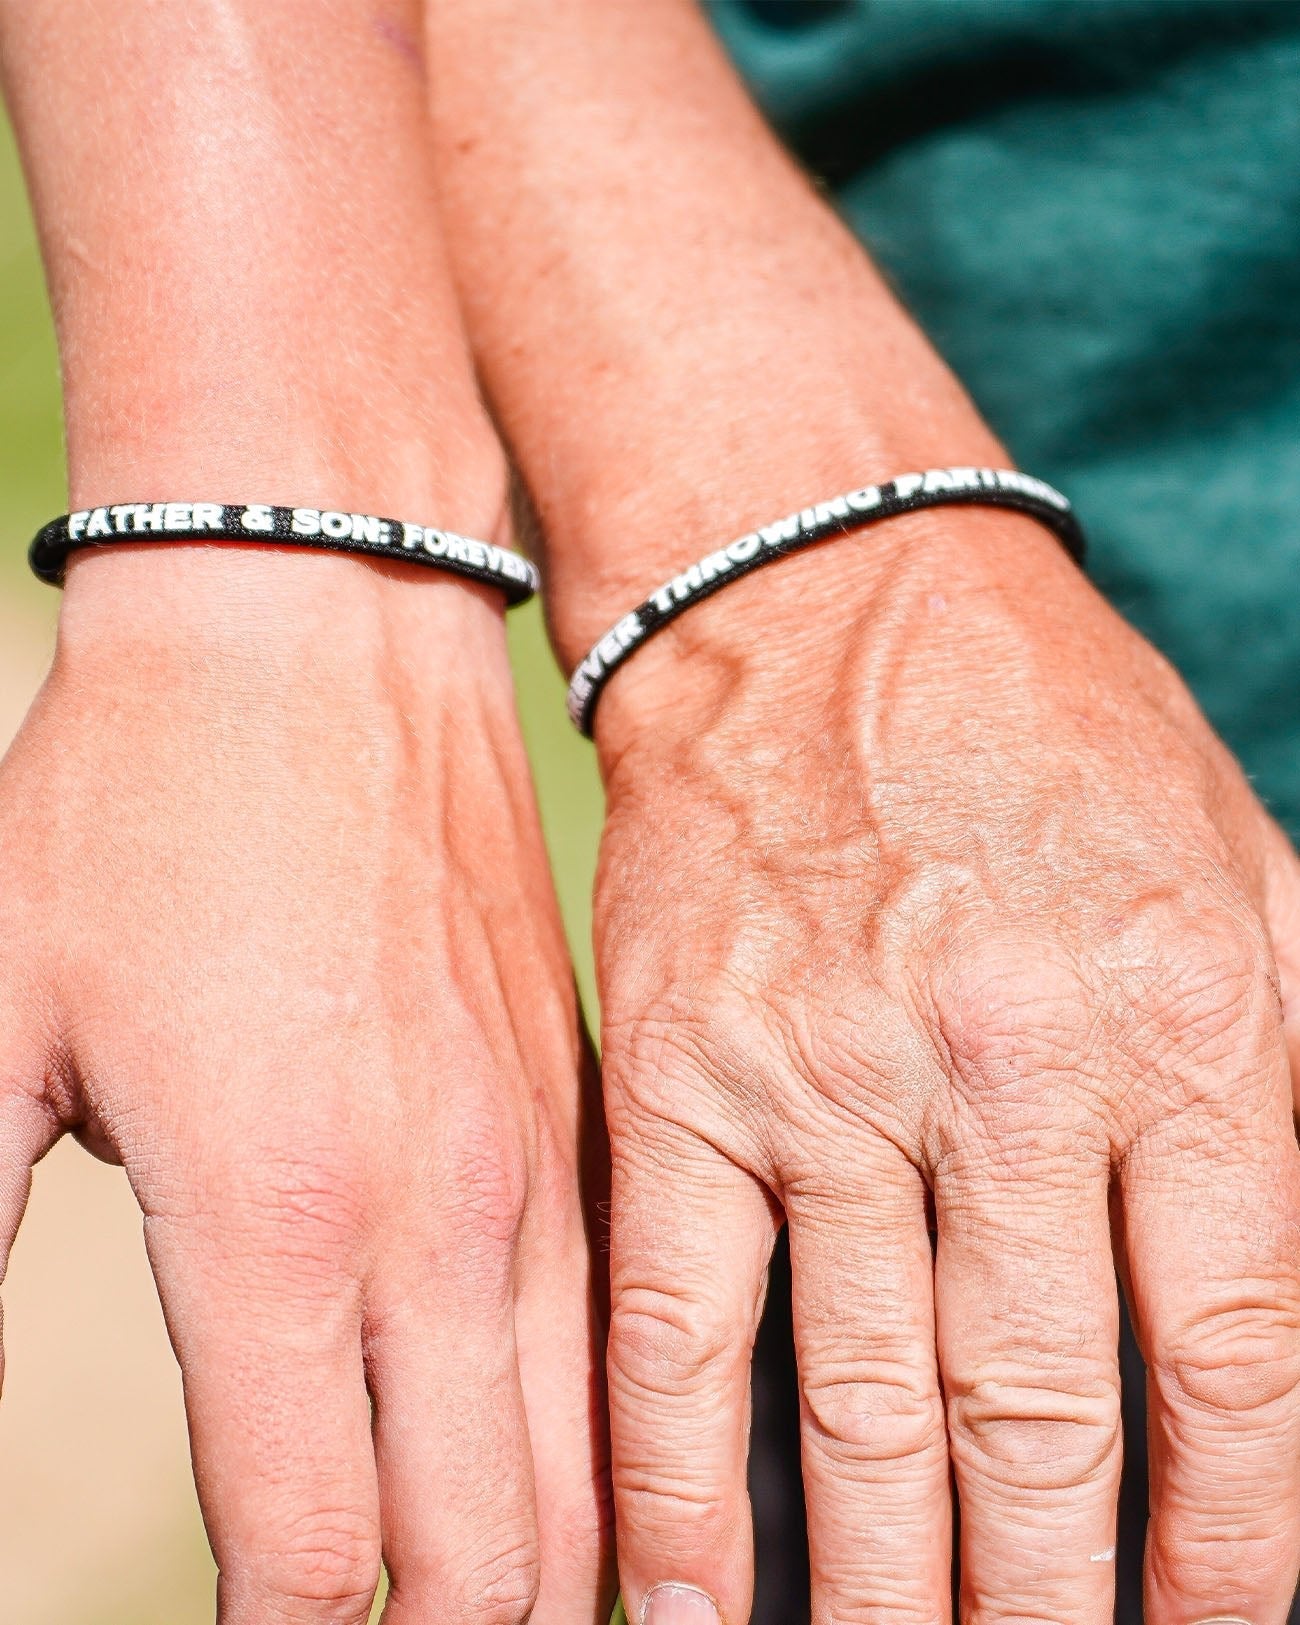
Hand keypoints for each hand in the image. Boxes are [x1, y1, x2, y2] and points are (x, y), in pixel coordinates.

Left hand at [0, 546, 610, 1624]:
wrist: (319, 638)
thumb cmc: (140, 811)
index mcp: (276, 1214)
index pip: (310, 1557)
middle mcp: (444, 1216)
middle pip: (488, 1563)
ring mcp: (541, 1164)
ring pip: (592, 1470)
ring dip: (541, 1585)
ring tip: (485, 1616)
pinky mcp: (587, 1113)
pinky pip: (631, 1336)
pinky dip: (612, 1449)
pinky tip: (567, 1477)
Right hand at [590, 507, 1299, 1624]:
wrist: (826, 598)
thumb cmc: (1050, 731)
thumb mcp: (1242, 866)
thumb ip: (1292, 1071)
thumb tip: (1280, 1307)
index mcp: (1182, 1015)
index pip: (1234, 1351)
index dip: (1235, 1535)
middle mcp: (1005, 1061)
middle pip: (1041, 1410)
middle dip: (1057, 1603)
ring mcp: (825, 1072)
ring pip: (863, 1398)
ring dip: (891, 1586)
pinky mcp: (683, 1067)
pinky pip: (682, 1312)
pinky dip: (681, 1479)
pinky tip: (700, 1601)